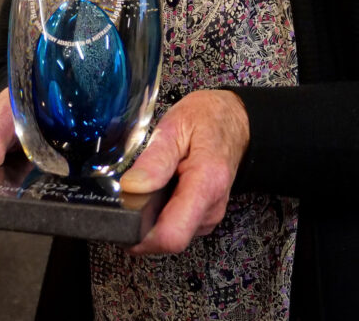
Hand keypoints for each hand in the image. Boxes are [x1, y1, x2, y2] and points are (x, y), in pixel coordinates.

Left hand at [120, 89, 249, 254]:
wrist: (234, 119)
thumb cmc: (207, 118)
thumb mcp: (175, 125)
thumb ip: (154, 159)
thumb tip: (131, 188)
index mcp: (206, 182)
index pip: (172, 236)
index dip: (141, 236)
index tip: (124, 218)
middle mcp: (212, 206)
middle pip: (168, 239)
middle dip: (144, 223)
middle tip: (136, 190)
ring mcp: (211, 214)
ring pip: (171, 233)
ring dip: (154, 216)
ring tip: (156, 183)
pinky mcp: (206, 217)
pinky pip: (178, 225)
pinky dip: (164, 211)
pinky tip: (166, 188)